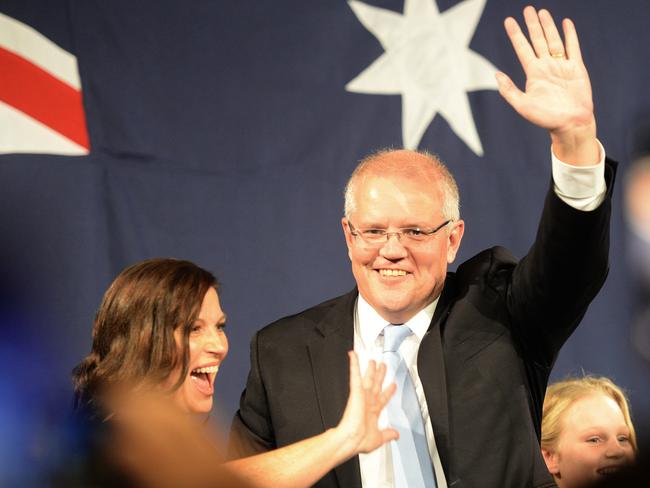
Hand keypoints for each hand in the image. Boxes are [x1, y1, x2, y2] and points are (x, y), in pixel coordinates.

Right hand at [333, 351, 397, 456]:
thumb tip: (396, 434)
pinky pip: (355, 375)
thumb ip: (388, 434)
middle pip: (376, 385)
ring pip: (368, 378)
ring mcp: (362, 395)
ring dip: (371, 369)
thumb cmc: (359, 440)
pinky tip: (353, 356)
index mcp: (373, 411)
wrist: (350, 439)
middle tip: (383, 367)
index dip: (388, 391)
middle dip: (380, 376)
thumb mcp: (379, 438)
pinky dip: (354, 364)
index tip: (393, 385)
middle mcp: (367, 401)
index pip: (382, 398)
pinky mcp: (356, 391)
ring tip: (373, 361)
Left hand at [496, 6, 598, 163]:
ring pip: (553, 40)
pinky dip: (570, 35)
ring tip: (542, 12)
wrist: (570, 124)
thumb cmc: (546, 118)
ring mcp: (561, 66)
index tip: (509, 21)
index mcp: (533, 74)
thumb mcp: (522, 105)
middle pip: (537, 40)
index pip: (522, 48)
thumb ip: (509, 90)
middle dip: (532, 25)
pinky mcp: (576, 68)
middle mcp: (546, 67)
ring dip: (548, 26)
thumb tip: (496, 74)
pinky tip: (565, 23)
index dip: (515, 35)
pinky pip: (572, 47)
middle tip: (527, 9)